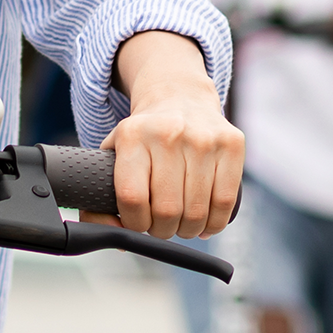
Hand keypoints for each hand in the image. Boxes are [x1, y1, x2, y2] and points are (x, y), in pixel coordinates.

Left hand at [92, 31, 243, 240]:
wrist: (180, 98)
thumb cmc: (144, 137)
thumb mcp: (114, 151)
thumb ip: (101, 192)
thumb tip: (112, 234)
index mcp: (132, 135)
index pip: (132, 197)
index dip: (135, 223)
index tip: (138, 224)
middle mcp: (168, 133)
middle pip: (167, 210)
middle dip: (162, 230)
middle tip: (161, 227)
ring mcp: (203, 138)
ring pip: (197, 212)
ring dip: (188, 230)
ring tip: (181, 224)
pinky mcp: (231, 144)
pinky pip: (225, 202)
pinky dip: (214, 223)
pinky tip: (205, 223)